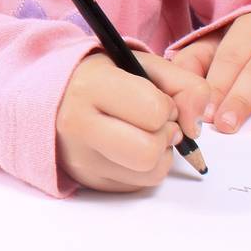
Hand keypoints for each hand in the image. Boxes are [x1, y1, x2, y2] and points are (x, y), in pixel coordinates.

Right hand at [55, 50, 209, 191]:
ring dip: (159, 155)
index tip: (154, 99)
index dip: (166, 105)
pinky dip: (144, 169)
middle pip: (148, 152)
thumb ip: (185, 85)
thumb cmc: (102, 78)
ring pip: (149, 174)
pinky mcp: (86, 180)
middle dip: (164, 137)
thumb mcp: (142, 65)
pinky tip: (128, 148)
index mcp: (89, 86)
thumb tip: (196, 128)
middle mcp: (77, 124)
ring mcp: (79, 157)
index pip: (153, 111)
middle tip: (155, 124)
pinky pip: (138, 185)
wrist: (54, 97)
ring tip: (142, 135)